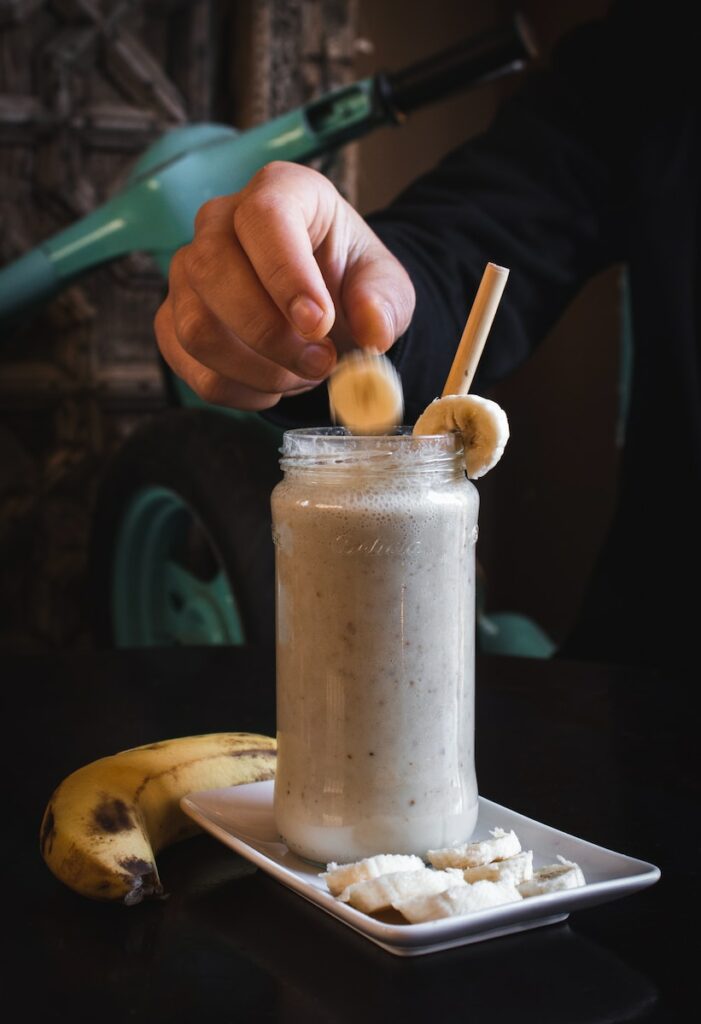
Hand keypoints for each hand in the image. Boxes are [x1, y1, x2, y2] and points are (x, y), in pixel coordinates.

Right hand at [154, 161, 415, 410]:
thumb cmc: (348, 283)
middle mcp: (219, 223)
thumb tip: (374, 330)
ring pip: (196, 328)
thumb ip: (384, 302)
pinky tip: (274, 385)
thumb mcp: (385, 286)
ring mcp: (187, 274)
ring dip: (256, 369)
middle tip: (321, 363)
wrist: (322, 311)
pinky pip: (191, 368)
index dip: (286, 274)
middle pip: (213, 271)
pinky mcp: (173, 322)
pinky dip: (240, 391)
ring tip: (301, 373)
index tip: (318, 324)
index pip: (263, 217)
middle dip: (270, 334)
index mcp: (280, 191)